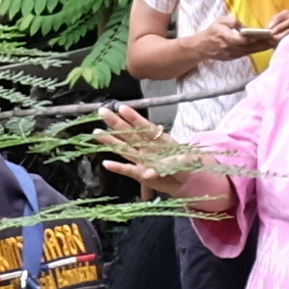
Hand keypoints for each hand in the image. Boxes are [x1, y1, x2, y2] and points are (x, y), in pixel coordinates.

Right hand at [95, 100, 221, 207]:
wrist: (191, 180)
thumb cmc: (190, 165)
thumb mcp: (186, 161)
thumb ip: (168, 164)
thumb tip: (148, 172)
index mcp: (159, 139)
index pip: (144, 126)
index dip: (133, 117)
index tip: (121, 108)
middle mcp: (148, 147)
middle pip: (129, 133)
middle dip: (116, 123)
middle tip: (102, 112)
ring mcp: (143, 160)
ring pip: (124, 149)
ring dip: (111, 141)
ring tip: (96, 133)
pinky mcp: (141, 174)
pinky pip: (128, 170)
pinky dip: (117, 168)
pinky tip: (106, 163)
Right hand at [211, 21, 276, 65]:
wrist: (201, 47)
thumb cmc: (211, 32)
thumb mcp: (221, 21)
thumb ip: (234, 22)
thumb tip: (246, 27)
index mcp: (229, 38)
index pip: (247, 38)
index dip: (259, 36)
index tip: (270, 33)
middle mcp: (233, 48)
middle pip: (253, 46)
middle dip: (266, 42)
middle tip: (279, 38)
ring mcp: (234, 54)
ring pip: (252, 51)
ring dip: (264, 47)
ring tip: (276, 42)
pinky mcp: (235, 58)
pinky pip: (249, 53)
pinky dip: (258, 50)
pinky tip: (266, 47)